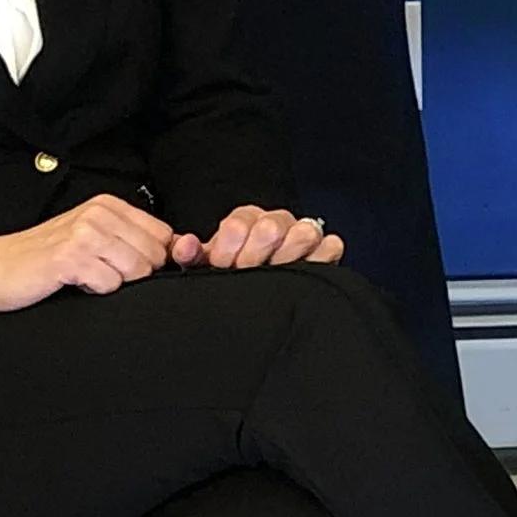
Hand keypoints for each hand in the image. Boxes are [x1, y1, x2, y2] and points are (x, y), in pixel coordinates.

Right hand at [0, 194, 178, 311]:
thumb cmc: (45, 258)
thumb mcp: (91, 237)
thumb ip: (128, 239)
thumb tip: (176, 251)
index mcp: (108, 205)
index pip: (162, 234)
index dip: (155, 259)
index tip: (130, 269)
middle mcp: (99, 213)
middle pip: (154, 254)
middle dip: (135, 274)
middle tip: (102, 274)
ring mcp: (85, 234)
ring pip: (136, 270)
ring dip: (114, 283)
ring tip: (87, 277)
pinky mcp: (70, 258)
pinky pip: (110, 284)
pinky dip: (96, 291)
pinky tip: (74, 283)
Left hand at [170, 205, 346, 272]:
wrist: (254, 294)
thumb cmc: (232, 276)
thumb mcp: (207, 266)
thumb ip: (192, 255)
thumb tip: (185, 247)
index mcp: (244, 222)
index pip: (239, 224)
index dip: (229, 249)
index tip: (225, 267)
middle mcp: (275, 223)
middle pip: (272, 226)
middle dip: (256, 255)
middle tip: (248, 272)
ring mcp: (303, 235)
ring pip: (304, 231)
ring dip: (288, 255)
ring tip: (276, 274)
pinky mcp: (326, 251)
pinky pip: (331, 246)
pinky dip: (320, 257)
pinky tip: (305, 271)